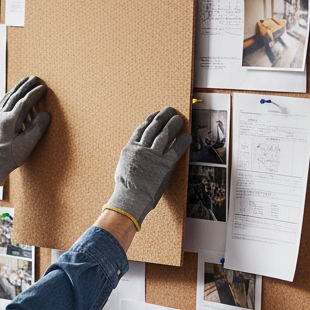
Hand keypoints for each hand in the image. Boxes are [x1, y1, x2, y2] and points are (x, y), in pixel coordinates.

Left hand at [0, 76, 50, 185]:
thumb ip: (37, 128)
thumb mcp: (27, 144)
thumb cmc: (11, 156)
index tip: (43, 87)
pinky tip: (13, 93)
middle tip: (35, 77)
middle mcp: (2, 116)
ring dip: (17, 88)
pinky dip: (10, 95)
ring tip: (25, 80)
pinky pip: (3, 103)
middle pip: (15, 96)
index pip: (24, 102)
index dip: (34, 94)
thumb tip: (46, 113)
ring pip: (8, 98)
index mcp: (10, 121)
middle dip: (26, 86)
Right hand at [104, 106, 188, 230]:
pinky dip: (182, 142)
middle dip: (163, 116)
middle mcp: (141, 149)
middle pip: (153, 127)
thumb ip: (130, 158)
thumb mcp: (122, 168)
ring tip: (178, 118)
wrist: (131, 199)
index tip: (156, 113)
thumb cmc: (125, 188)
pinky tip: (187, 136)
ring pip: (164, 134)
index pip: (141, 129)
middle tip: (170, 110)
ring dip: (173, 124)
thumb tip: (134, 153)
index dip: (150, 119)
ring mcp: (153, 157)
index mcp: (129, 149)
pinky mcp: (165, 165)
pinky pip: (176, 150)